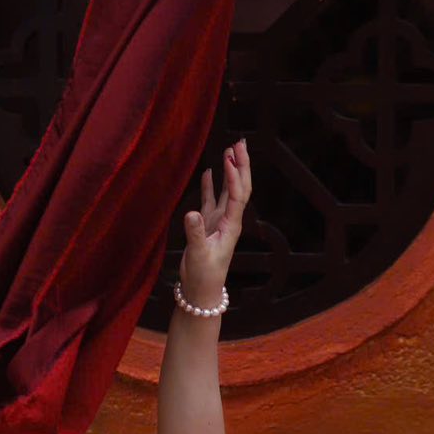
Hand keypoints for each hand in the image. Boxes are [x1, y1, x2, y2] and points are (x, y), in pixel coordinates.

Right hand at [180, 139, 250, 304]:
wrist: (201, 291)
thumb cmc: (203, 275)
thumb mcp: (198, 255)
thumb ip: (195, 233)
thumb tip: (191, 213)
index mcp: (231, 225)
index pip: (237, 196)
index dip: (234, 176)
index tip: (229, 158)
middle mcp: (229, 220)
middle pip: (240, 187)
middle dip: (241, 165)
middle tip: (240, 142)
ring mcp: (219, 221)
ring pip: (228, 190)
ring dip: (230, 170)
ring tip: (230, 149)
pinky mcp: (208, 224)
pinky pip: (212, 200)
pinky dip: (212, 185)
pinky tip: (210, 171)